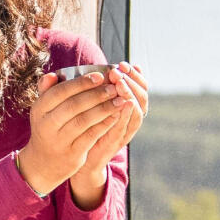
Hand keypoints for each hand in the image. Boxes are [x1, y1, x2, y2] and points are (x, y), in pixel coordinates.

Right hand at [17, 69, 124, 197]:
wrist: (44, 163)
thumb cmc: (48, 129)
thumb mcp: (43, 111)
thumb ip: (47, 91)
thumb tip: (54, 74)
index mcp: (39, 109)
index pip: (60, 92)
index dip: (81, 83)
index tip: (100, 76)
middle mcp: (46, 125)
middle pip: (74, 105)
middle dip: (97, 94)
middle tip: (114, 87)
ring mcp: (59, 140)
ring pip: (84, 120)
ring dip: (104, 108)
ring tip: (119, 100)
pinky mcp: (72, 153)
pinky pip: (91, 135)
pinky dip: (105, 124)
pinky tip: (116, 116)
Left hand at [69, 63, 146, 209]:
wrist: (77, 155)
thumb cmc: (83, 125)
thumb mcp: (89, 104)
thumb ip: (95, 88)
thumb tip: (100, 68)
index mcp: (126, 108)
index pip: (140, 87)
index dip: (135, 75)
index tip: (124, 63)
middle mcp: (130, 119)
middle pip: (142, 97)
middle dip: (132, 81)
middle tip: (120, 71)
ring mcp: (126, 131)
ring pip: (138, 111)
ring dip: (129, 95)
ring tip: (120, 82)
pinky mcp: (116, 141)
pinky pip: (126, 126)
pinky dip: (126, 114)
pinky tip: (123, 102)